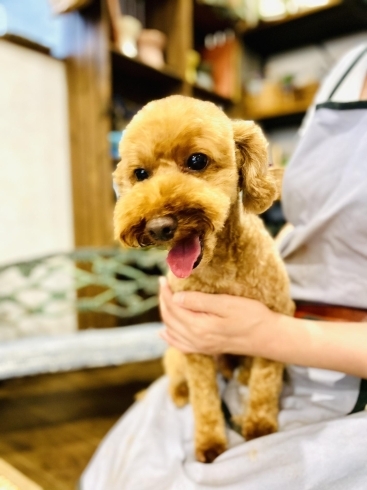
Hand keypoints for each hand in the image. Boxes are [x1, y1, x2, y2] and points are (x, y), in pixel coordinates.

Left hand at [158, 277, 278, 355]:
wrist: (268, 337)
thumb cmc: (251, 316)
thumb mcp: (227, 304)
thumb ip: (200, 302)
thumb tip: (176, 297)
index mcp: (199, 327)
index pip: (173, 307)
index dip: (165, 292)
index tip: (163, 278)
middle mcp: (196, 340)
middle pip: (170, 319)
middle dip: (163, 300)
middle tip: (163, 284)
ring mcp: (201, 347)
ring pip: (172, 331)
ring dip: (165, 314)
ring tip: (165, 298)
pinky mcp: (206, 350)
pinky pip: (180, 345)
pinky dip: (170, 337)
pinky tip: (165, 332)